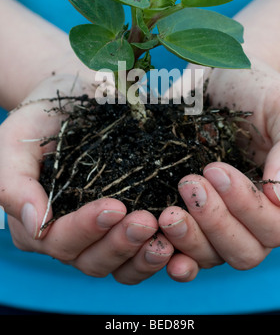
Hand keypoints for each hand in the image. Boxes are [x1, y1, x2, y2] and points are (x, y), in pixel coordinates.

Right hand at [0, 73, 173, 283]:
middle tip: (147, 221)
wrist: (72, 97)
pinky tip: (179, 247)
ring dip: (142, 256)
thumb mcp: (15, 142)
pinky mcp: (127, 223)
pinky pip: (141, 253)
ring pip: (119, 265)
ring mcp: (100, 233)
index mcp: (38, 222)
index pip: (59, 239)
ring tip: (166, 238)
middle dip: (120, 243)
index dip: (86, 228)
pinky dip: (159, 256)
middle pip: (92, 259)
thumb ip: (14, 182)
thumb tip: (34, 223)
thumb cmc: (39, 119)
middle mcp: (69, 235)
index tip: (115, 206)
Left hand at [159, 58, 279, 281]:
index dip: (246, 206)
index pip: (275, 226)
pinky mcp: (194, 215)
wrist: (224, 80)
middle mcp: (256, 217)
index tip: (214, 169)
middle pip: (246, 251)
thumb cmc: (261, 91)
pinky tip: (159, 242)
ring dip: (190, 240)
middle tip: (188, 184)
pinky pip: (187, 248)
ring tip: (167, 212)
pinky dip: (174, 252)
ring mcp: (224, 219)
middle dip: (215, 222)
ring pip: (214, 255)